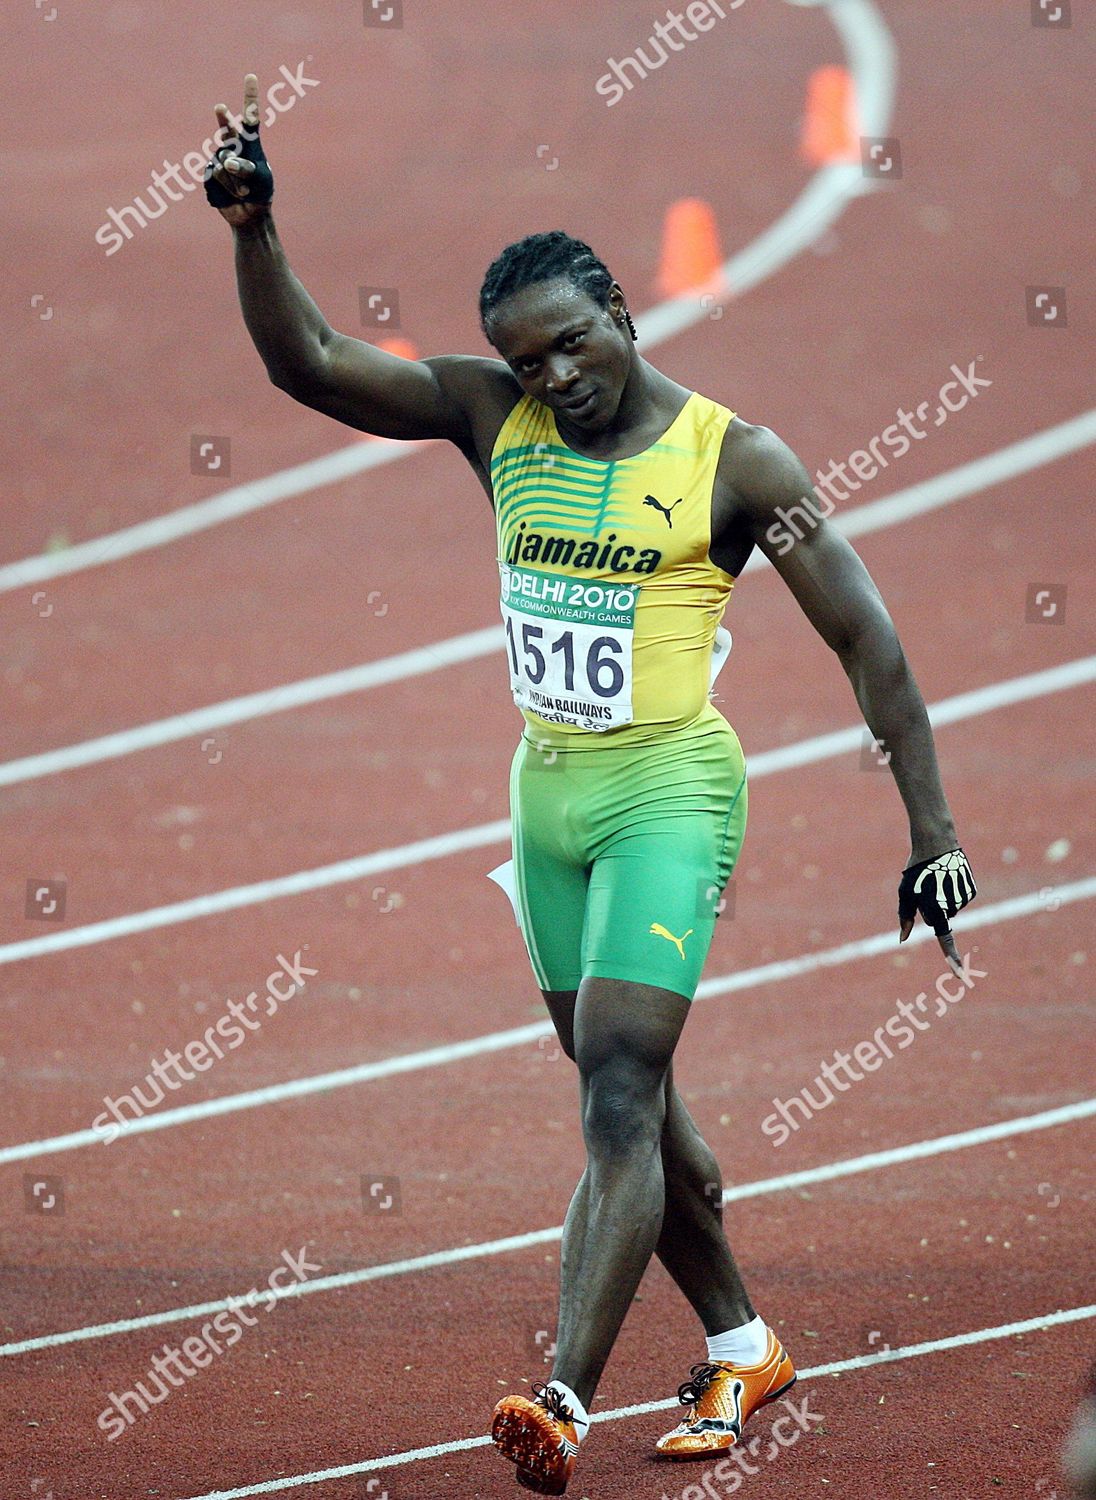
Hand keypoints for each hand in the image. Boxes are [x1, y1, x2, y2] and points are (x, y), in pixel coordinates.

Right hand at [204, 74, 274, 225]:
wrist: (248, 214)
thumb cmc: (260, 193)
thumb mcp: (260, 180)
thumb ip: (246, 168)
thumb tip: (226, 162)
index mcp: (250, 143)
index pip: (251, 117)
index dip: (250, 97)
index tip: (251, 77)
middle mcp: (233, 146)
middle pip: (228, 130)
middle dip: (224, 121)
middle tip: (221, 109)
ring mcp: (219, 157)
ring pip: (225, 164)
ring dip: (236, 180)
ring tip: (244, 191)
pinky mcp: (209, 172)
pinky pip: (217, 176)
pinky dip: (228, 187)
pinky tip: (234, 194)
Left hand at [897, 847, 976, 978]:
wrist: (936, 843)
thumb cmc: (915, 870)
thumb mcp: (905, 893)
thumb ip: (904, 917)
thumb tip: (902, 939)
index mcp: (935, 910)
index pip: (944, 940)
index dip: (951, 960)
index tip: (960, 976)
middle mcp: (953, 907)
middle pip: (938, 920)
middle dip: (931, 909)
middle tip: (926, 888)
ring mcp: (964, 899)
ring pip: (950, 909)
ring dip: (941, 899)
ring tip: (936, 879)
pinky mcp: (971, 890)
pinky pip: (958, 899)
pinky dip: (952, 891)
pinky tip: (947, 877)